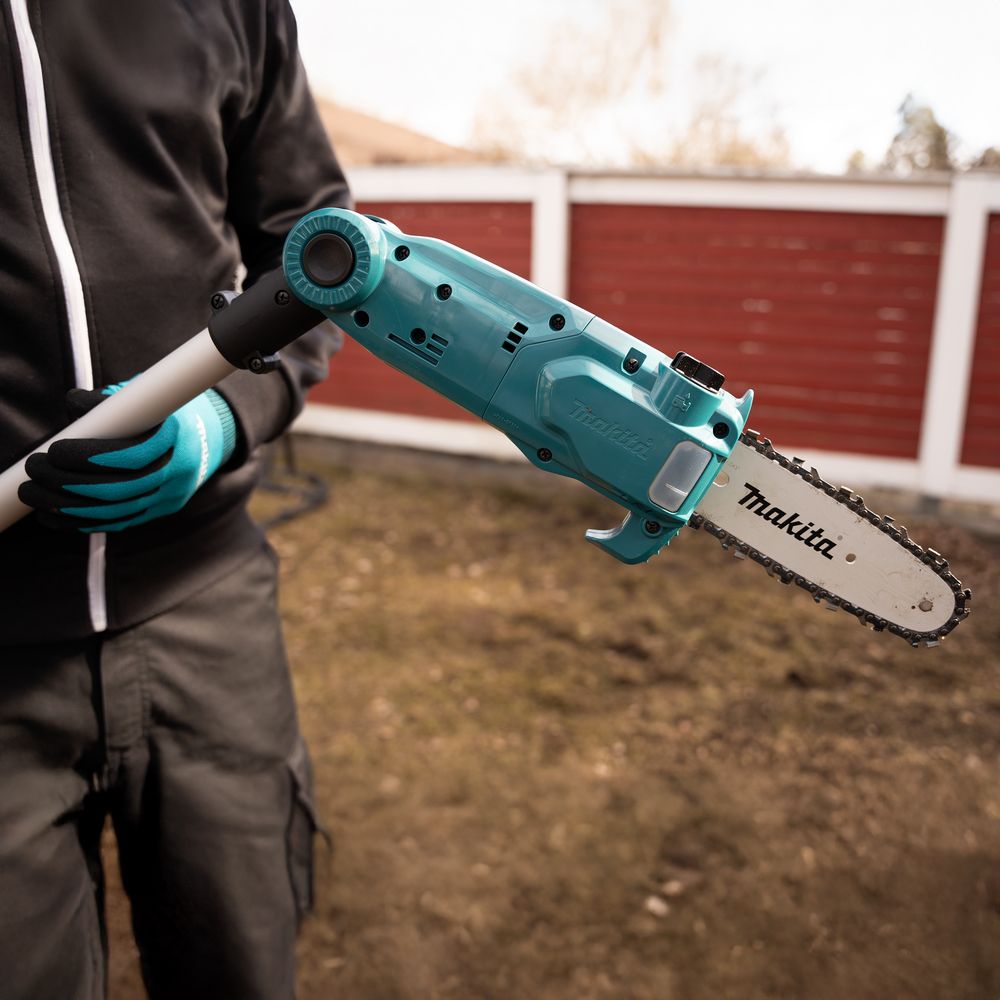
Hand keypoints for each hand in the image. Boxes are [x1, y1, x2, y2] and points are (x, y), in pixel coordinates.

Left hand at [18, 384, 236, 531]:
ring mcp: (171, 496)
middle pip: (121, 488)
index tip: (56, 450)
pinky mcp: (160, 511)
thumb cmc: (164, 413)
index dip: (91, 456)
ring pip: (117, 511)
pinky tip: (56, 516)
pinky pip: (120, 523)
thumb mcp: (143, 399)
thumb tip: (73, 404)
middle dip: (71, 483)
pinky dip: (85, 521)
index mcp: (177, 437)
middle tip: (37, 472)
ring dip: (70, 507)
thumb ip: (110, 403)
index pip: (134, 455)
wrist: (206, 438)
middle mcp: (178, 471)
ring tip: (36, 496)